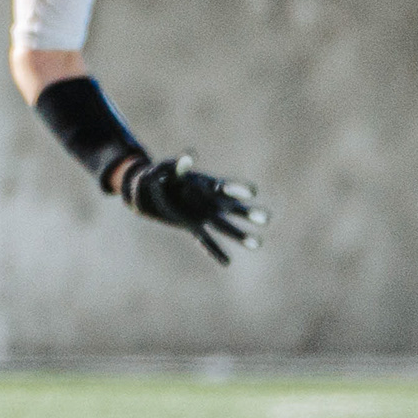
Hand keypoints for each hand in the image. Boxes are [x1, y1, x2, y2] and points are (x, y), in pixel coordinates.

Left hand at [111, 154, 266, 263]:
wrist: (150, 190)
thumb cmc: (163, 175)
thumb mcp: (168, 169)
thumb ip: (178, 166)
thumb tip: (188, 155)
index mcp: (208, 185)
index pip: (226, 187)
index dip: (238, 188)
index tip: (252, 191)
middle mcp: (211, 202)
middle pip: (234, 209)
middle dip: (249, 213)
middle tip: (267, 218)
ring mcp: (204, 215)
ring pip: (225, 227)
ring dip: (240, 235)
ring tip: (257, 244)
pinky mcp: (193, 226)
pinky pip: (206, 240)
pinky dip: (214, 251)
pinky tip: (226, 262)